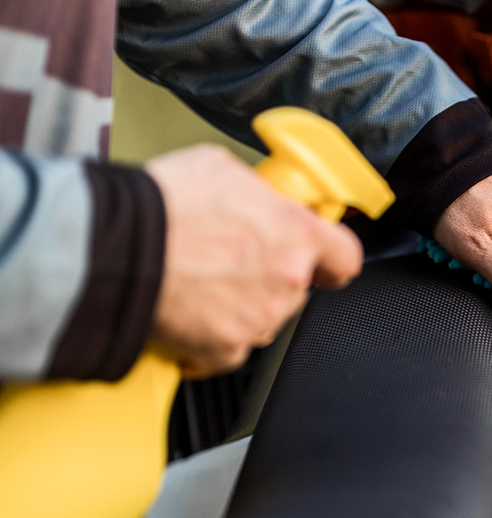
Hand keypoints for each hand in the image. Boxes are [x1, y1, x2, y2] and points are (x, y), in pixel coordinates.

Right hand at [146, 145, 362, 377]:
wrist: (119, 246)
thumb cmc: (165, 204)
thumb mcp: (224, 169)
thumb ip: (258, 192)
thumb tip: (260, 195)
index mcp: (296, 235)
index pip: (345, 256)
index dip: (332, 258)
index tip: (324, 260)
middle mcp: (287, 282)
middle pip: (296, 286)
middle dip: (271, 274)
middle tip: (233, 257)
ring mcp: (259, 319)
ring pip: (264, 316)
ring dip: (243, 303)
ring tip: (204, 279)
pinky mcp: (226, 349)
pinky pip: (231, 347)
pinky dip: (213, 336)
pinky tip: (192, 311)